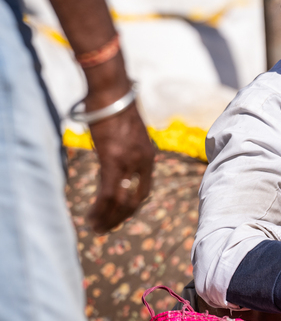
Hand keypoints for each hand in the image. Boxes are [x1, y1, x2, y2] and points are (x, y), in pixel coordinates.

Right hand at [86, 103, 154, 233]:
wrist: (111, 92)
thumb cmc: (115, 109)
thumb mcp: (126, 134)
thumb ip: (125, 150)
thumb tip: (114, 156)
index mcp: (148, 156)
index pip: (143, 190)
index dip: (131, 206)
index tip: (119, 215)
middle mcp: (143, 162)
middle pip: (135, 200)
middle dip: (120, 217)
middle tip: (106, 228)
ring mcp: (129, 162)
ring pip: (121, 201)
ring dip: (108, 218)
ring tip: (96, 228)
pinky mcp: (113, 160)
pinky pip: (109, 194)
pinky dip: (101, 209)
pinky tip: (92, 217)